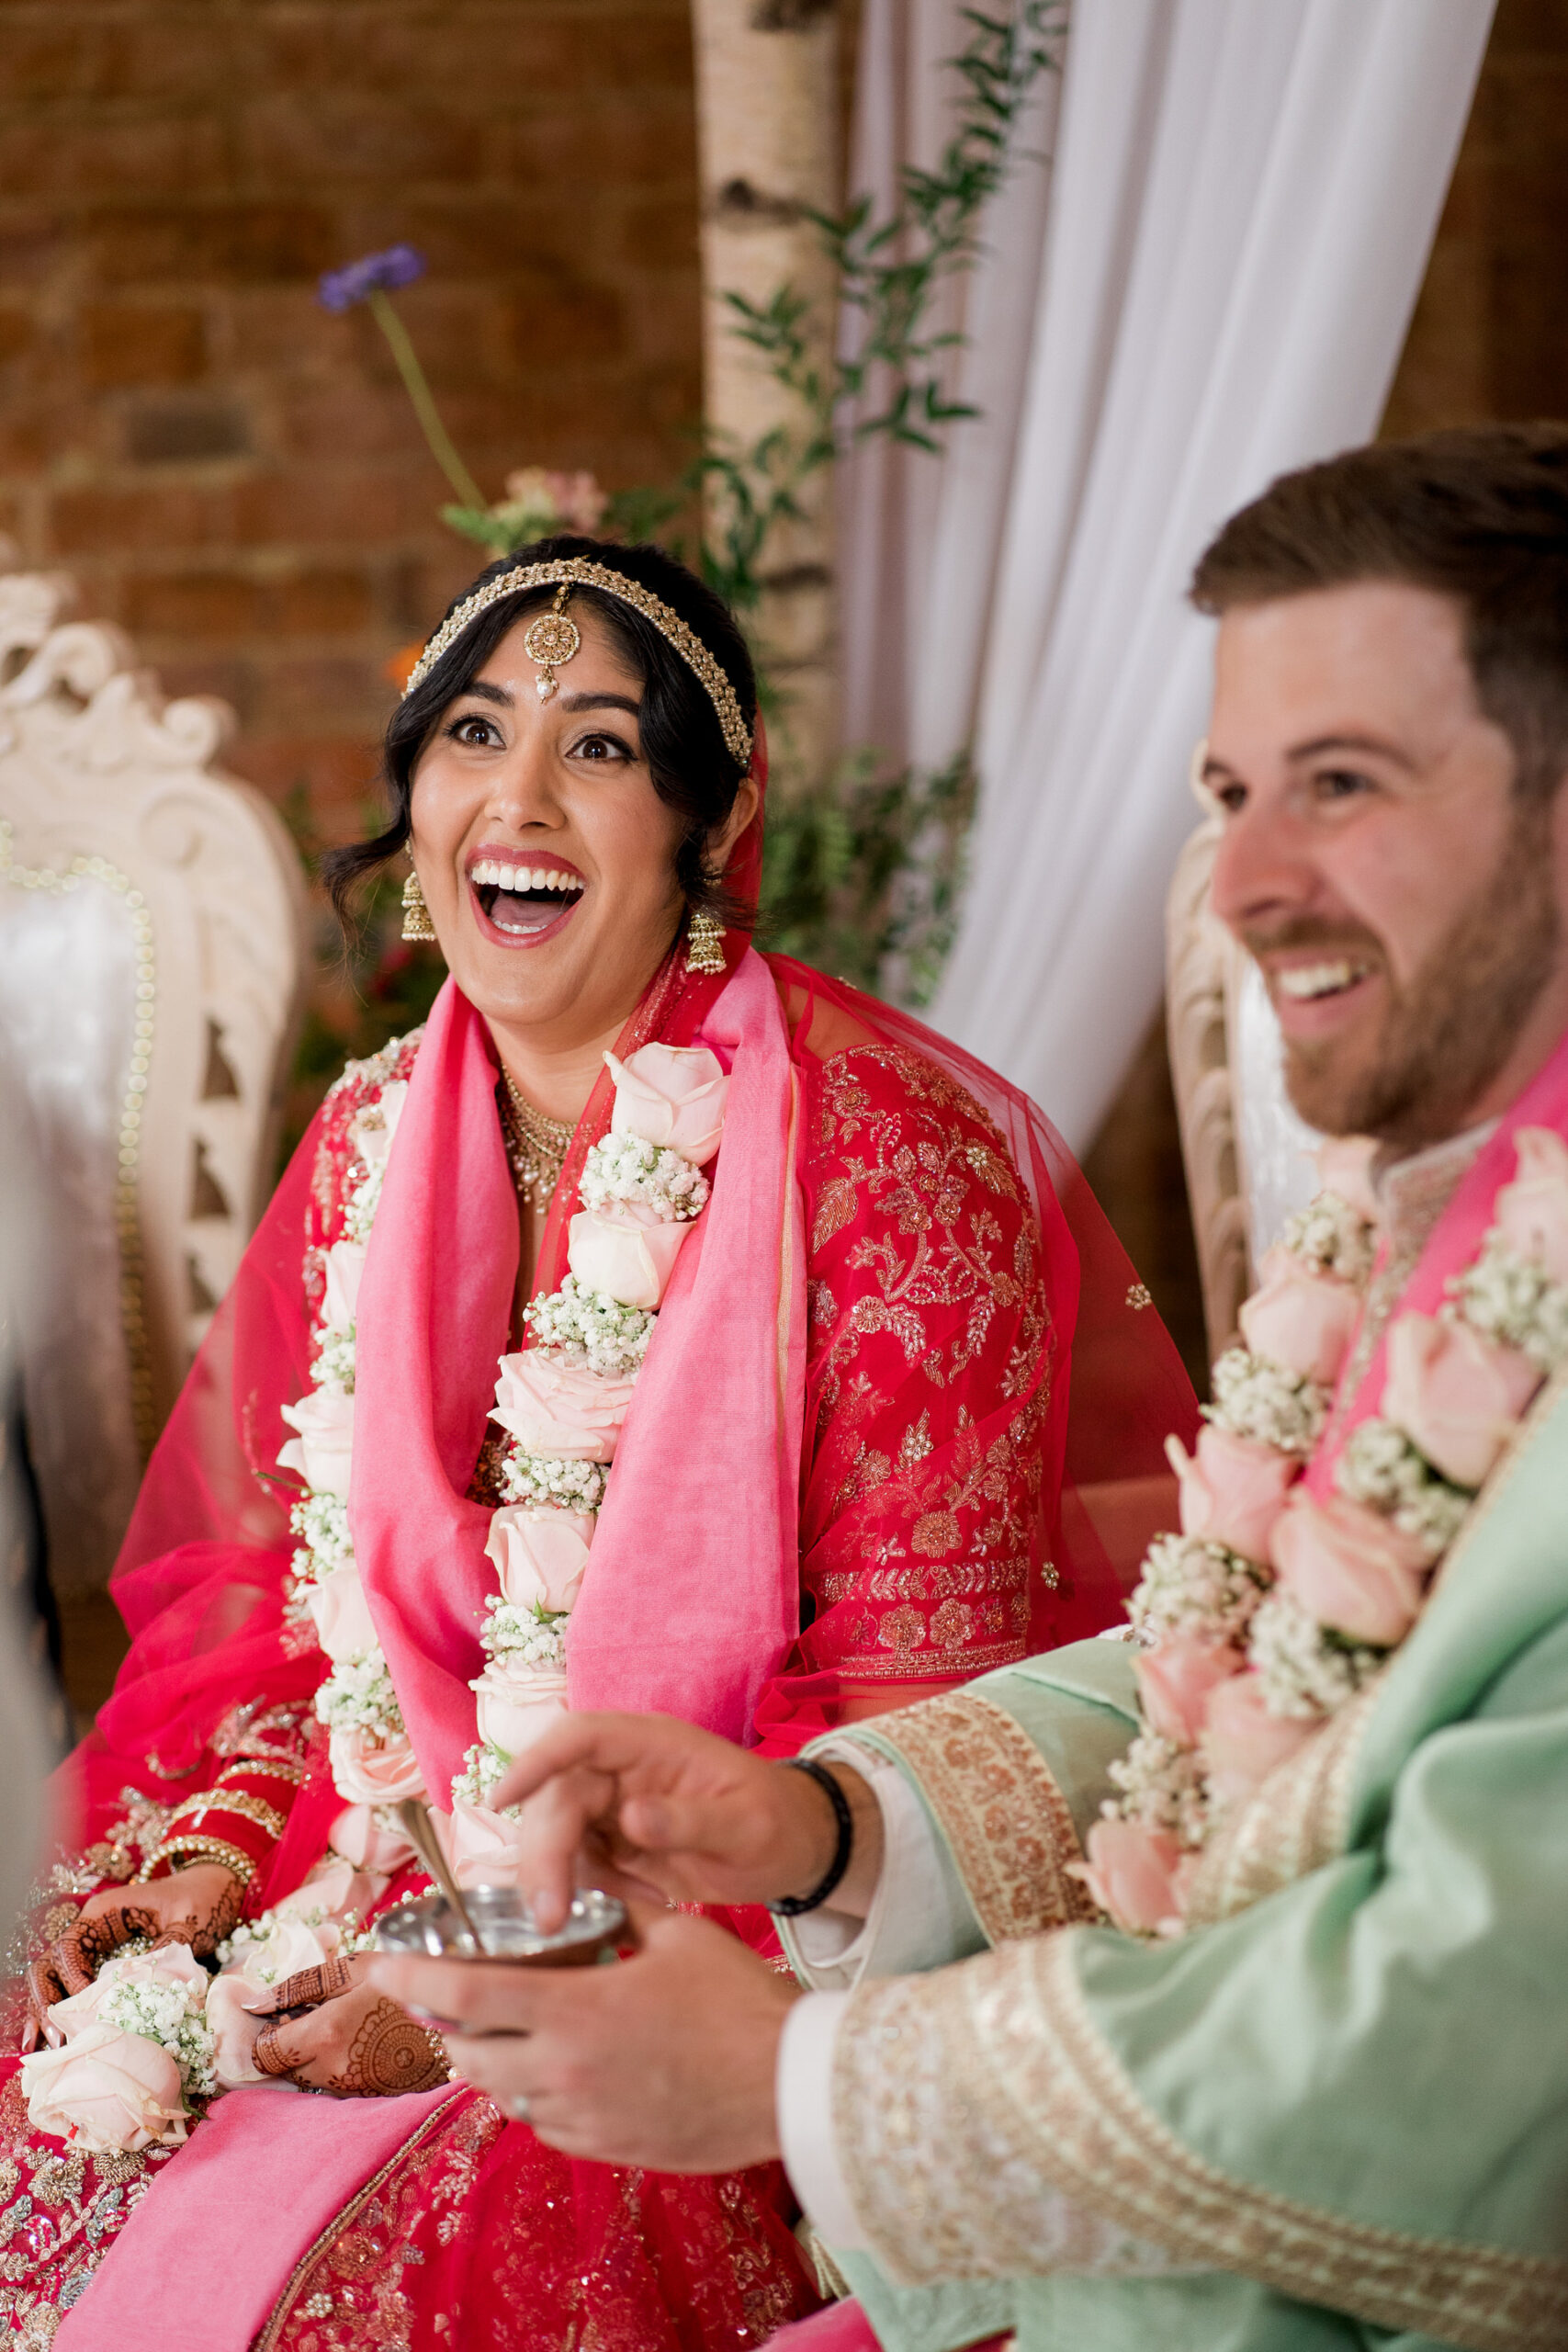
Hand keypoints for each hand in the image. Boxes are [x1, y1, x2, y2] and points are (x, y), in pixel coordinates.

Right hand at [22, 1865, 242, 2049]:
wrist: (216, 1889)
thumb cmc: (201, 1898)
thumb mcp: (187, 1921)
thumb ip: (167, 1949)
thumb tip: (150, 1989)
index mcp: (104, 1913)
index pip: (69, 1947)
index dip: (69, 1977)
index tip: (83, 2006)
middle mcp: (91, 1931)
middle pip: (49, 1965)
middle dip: (46, 2001)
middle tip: (56, 2038)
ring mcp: (94, 1949)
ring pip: (53, 1980)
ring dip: (47, 2011)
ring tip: (43, 2047)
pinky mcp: (103, 1966)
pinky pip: (72, 1989)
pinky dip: (62, 2013)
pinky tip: (53, 2039)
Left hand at [250, 1955, 449, 2097]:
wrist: (465, 2018)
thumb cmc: (409, 1981)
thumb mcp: (356, 1968)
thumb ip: (300, 1985)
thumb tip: (252, 2003)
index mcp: (325, 2034)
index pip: (263, 2053)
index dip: (262, 2034)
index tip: (276, 2015)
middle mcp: (332, 2070)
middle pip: (282, 2069)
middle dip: (287, 2043)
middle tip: (310, 2014)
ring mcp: (351, 2090)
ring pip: (305, 2079)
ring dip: (310, 2055)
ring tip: (340, 2024)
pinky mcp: (367, 2099)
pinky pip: (331, 2085)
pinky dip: (332, 2066)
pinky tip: (356, 2042)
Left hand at [370, 1905, 795, 2170]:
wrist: (786, 2085)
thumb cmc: (736, 2002)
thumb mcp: (677, 1934)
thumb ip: (621, 1908)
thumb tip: (588, 1877)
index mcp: (572, 2012)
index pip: (464, 1998)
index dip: (412, 1981)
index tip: (380, 1966)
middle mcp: (561, 2071)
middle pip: (469, 2055)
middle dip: (452, 2025)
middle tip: (454, 1996)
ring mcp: (581, 2117)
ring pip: (504, 2093)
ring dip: (495, 2060)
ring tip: (511, 2028)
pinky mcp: (604, 2146)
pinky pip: (544, 2121)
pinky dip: (537, 2092)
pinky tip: (565, 2066)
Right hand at [492, 1711, 882, 1931]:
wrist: (793, 1849)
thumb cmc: (776, 1822)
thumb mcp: (746, 1823)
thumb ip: (691, 1820)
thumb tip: (630, 1818)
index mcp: (650, 1744)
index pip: (578, 1736)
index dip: (535, 1761)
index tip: (503, 1800)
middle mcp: (621, 1770)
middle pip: (555, 1798)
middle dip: (544, 1855)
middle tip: (549, 1917)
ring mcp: (613, 1807)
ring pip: (555, 1836)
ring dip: (559, 1880)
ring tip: (592, 1919)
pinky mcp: (614, 1844)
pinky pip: (579, 1866)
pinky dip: (592, 1892)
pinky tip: (639, 1904)